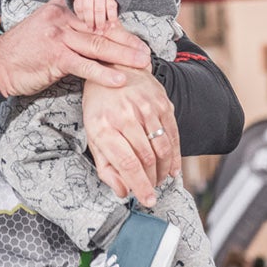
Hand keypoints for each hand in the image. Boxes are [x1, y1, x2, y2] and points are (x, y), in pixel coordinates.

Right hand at [0, 0, 149, 97]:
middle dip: (127, 41)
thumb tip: (86, 27)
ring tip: (142, 63)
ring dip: (123, 55)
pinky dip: (104, 74)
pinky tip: (120, 79)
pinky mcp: (55, 56)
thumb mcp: (42, 28)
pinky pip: (85, 65)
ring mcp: (58, 37)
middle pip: (101, 30)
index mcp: (60, 10)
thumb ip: (64, 25)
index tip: (134, 37)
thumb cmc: (20, 52)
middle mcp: (61, 19)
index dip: (117, 29)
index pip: (95, 18)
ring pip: (98, 45)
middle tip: (146, 51)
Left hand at [81, 65, 177, 207]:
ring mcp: (146, 108)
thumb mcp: (92, 135)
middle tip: (151, 191)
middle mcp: (125, 115)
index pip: (127, 163)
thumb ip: (106, 166)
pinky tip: (172, 168)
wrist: (114, 66)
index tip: (147, 200)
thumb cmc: (100, 105)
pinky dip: (175, 156)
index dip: (140, 186)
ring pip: (162, 149)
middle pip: (146, 158)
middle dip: (151, 181)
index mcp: (103, 125)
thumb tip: (122, 191)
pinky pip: (173, 135)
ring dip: (163, 171)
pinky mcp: (162, 103)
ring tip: (158, 180)